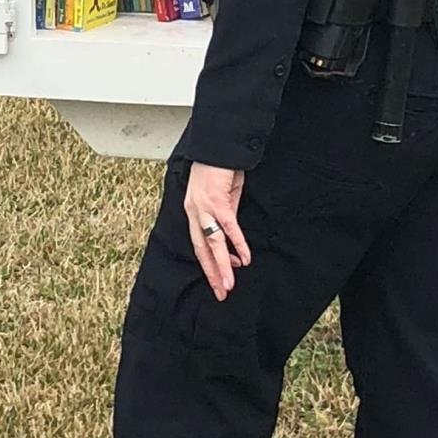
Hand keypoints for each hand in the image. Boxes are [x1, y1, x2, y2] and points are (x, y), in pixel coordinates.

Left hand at [184, 162, 251, 301]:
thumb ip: (224, 215)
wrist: (218, 145)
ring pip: (213, 243)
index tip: (217, 281)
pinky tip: (244, 258)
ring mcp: (204, 207)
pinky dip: (237, 244)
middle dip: (212, 273)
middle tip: (221, 293)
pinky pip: (228, 227)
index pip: (198, 244)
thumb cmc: (220, 167)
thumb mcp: (222, 195)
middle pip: (202, 249)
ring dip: (222, 266)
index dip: (208, 264)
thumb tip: (231, 237)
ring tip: (229, 285)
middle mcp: (194, 211)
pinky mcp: (217, 200)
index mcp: (193, 211)